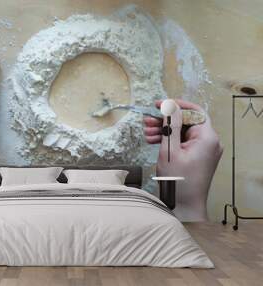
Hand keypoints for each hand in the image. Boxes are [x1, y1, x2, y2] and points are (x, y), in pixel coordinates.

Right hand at [144, 99, 222, 220]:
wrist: (184, 205)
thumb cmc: (178, 181)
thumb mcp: (169, 150)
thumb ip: (170, 126)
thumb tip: (170, 106)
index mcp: (207, 137)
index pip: (193, 111)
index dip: (175, 106)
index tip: (158, 105)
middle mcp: (209, 142)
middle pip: (186, 121)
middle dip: (165, 121)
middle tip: (147, 122)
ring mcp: (204, 150)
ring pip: (183, 132)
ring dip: (165, 131)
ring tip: (147, 133)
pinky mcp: (198, 156)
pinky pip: (183, 142)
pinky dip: (170, 141)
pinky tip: (154, 141)